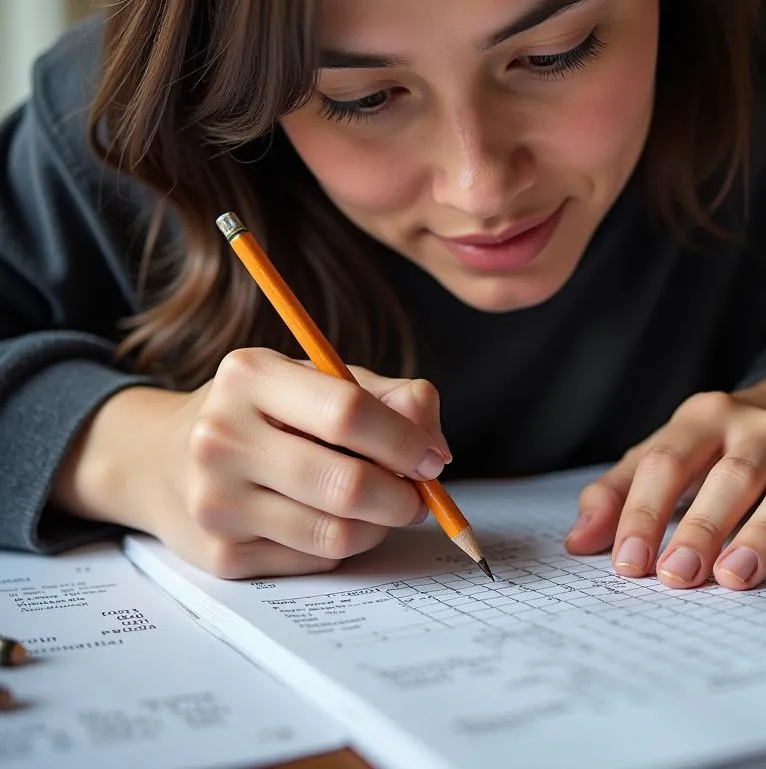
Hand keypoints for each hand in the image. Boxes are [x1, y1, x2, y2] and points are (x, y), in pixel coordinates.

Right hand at [53, 349, 450, 578]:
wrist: (161, 458)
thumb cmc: (262, 411)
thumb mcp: (318, 377)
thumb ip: (388, 396)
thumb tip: (435, 447)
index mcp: (249, 375)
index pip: (348, 412)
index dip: (405, 440)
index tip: (431, 458)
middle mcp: (221, 436)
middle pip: (345, 483)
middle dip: (402, 496)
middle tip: (418, 495)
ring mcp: (215, 501)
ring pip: (336, 532)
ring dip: (379, 525)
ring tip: (383, 506)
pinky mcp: (220, 555)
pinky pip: (314, 559)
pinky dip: (344, 544)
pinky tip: (335, 520)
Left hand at [564, 375, 765, 589]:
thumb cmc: (718, 445)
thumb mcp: (666, 453)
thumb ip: (620, 493)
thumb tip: (578, 542)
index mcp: (704, 416)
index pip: (668, 461)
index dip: (645, 512)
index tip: (627, 563)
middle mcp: (760, 427)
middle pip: (732, 475)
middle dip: (702, 527)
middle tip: (676, 576)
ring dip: (764, 534)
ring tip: (734, 578)